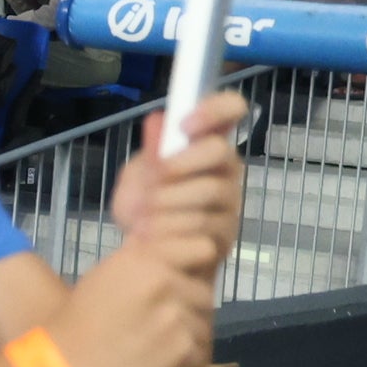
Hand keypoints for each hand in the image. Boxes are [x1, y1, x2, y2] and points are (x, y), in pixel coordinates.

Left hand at [104, 92, 248, 279]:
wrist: (145, 258)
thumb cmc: (145, 209)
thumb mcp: (136, 177)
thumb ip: (149, 152)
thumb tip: (156, 118)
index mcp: (204, 146)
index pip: (231, 110)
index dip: (215, 109)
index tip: (184, 126)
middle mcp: (225, 170)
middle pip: (220, 152)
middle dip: (180, 165)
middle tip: (153, 182)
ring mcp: (230, 204)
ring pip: (211, 192)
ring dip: (168, 206)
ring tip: (142, 220)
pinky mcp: (225, 237)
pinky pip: (205, 230)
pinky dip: (170, 234)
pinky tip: (150, 239)